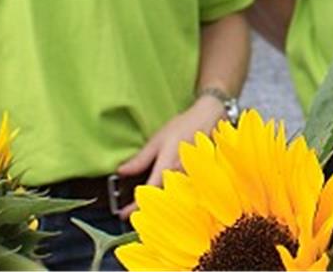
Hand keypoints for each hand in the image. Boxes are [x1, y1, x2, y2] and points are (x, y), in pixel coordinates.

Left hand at [114, 97, 227, 218]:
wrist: (210, 118)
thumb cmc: (184, 126)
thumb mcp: (157, 140)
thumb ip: (140, 159)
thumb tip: (122, 171)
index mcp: (167, 167)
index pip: (147, 193)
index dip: (134, 206)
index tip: (123, 214)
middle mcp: (180, 176)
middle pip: (161, 201)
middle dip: (147, 208)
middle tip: (134, 212)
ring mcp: (192, 178)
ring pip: (173, 199)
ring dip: (161, 204)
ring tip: (150, 206)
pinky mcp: (200, 178)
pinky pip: (185, 193)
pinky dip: (174, 198)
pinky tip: (169, 197)